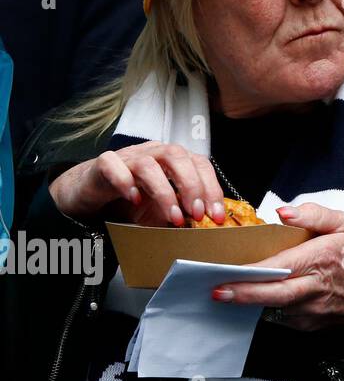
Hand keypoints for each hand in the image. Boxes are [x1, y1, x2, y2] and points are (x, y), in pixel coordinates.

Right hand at [48, 141, 227, 227]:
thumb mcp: (162, 210)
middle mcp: (154, 153)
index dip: (211, 188)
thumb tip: (205, 226)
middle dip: (192, 186)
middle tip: (196, 214)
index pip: (200, 164)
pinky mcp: (104, 164)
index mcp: (174, 160)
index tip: (215, 215)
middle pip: (178, 156)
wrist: (91, 193)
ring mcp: (128, 156)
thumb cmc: (131, 200)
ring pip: (149, 164)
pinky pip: (114, 166)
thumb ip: (182, 212)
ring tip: (172, 217)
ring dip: (164, 192)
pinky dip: (125, 183)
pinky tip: (134, 200)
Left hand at [213, 203, 343, 332]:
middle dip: (244, 294)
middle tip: (218, 292)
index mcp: (322, 258)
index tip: (231, 272)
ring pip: (274, 307)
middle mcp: (316, 286)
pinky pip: (282, 315)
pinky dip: (271, 306)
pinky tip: (267, 297)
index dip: (256, 272)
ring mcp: (312, 309)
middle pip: (274, 294)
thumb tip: (283, 213)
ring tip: (234, 292)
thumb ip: (314, 215)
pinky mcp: (308, 324)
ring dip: (253, 301)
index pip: (283, 266)